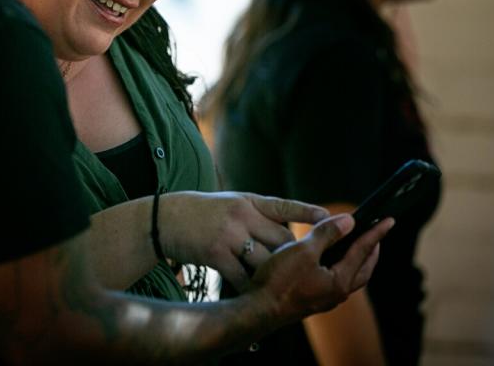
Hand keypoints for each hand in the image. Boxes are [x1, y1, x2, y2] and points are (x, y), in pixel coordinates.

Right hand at [159, 191, 328, 290]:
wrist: (165, 218)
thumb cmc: (201, 212)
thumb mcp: (231, 202)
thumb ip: (258, 213)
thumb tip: (288, 229)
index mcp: (249, 201)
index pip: (284, 207)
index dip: (308, 212)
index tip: (328, 217)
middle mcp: (242, 215)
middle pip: (282, 240)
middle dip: (294, 256)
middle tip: (302, 270)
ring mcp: (230, 235)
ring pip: (267, 261)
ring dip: (274, 275)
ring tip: (280, 284)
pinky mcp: (216, 254)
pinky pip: (243, 277)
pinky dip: (251, 286)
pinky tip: (254, 292)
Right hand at [250, 214, 393, 323]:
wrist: (259, 309)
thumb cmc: (279, 280)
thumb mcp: (304, 250)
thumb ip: (327, 234)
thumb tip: (349, 221)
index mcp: (339, 281)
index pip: (363, 251)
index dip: (376, 233)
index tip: (389, 221)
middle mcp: (337, 293)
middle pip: (363, 270)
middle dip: (371, 251)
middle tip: (376, 235)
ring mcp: (325, 299)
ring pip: (351, 278)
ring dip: (357, 261)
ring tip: (355, 246)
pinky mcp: (313, 301)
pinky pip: (336, 282)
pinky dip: (341, 268)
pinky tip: (329, 262)